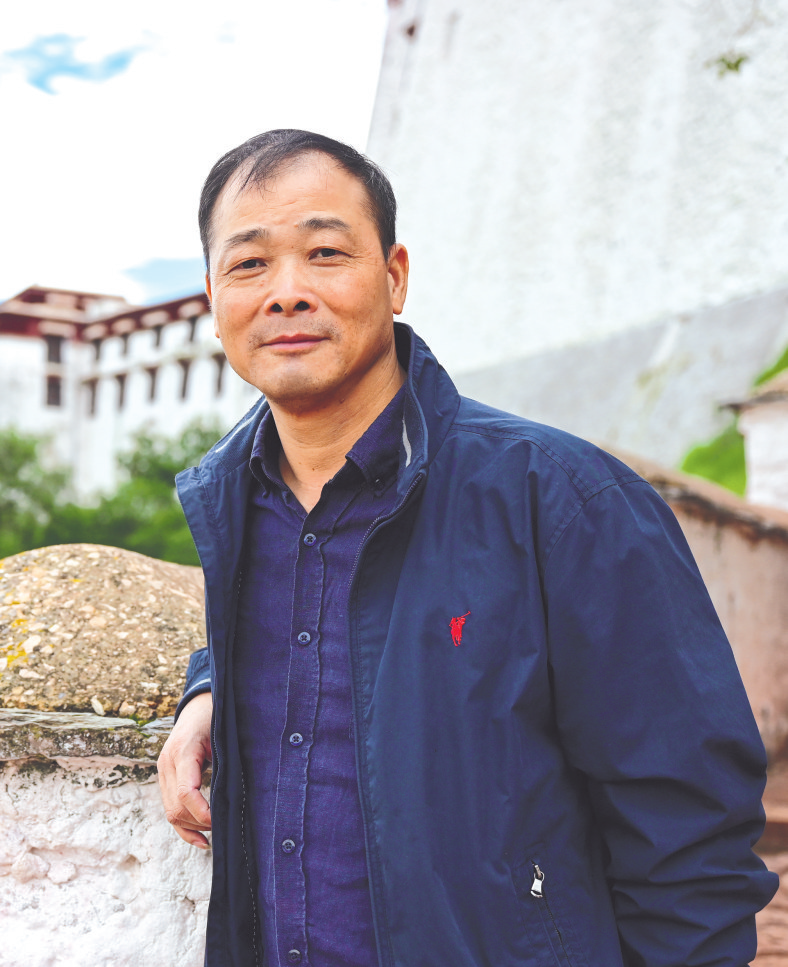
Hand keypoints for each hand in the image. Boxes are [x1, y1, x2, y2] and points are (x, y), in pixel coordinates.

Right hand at [157, 691, 212, 847]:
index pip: (186, 792)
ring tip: (217, 833)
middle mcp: (167, 763)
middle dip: (200, 823)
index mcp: (183, 751)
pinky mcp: (165, 779)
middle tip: (225, 827)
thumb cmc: (216, 718)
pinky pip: (169, 809)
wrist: (198, 706)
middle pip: (176, 807)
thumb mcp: (223, 735)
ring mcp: (163, 772)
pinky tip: (201, 841)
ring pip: (171, 812)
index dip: (203, 812)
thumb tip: (237, 796)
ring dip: (193, 827)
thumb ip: (225, 761)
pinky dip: (183, 828)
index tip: (222, 820)